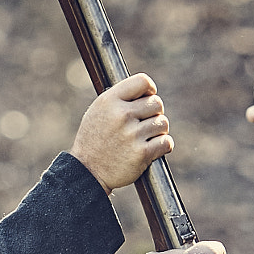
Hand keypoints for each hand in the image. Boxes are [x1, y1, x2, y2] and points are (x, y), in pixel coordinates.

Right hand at [71, 74, 173, 191]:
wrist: (88, 172)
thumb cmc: (95, 139)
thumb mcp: (98, 111)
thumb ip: (120, 98)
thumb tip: (147, 90)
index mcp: (110, 101)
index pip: (143, 81)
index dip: (149, 90)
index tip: (147, 98)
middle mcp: (121, 115)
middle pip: (157, 103)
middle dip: (154, 114)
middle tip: (144, 124)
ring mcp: (132, 135)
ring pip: (163, 123)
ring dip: (158, 131)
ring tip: (144, 138)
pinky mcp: (142, 153)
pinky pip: (166, 142)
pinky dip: (163, 146)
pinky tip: (153, 148)